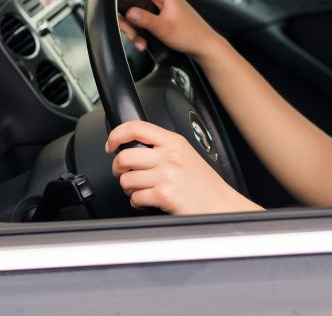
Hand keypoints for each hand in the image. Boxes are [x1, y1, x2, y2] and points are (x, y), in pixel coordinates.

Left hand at [106, 120, 260, 214]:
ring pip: (126, 179)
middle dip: (118, 169)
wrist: (221, 205)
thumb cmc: (204, 184)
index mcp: (174, 141)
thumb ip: (163, 148)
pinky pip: (135, 198)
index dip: (116, 134)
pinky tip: (148, 201)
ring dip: (129, 188)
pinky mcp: (164, 194)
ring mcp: (167, 174)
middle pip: (124, 156)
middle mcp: (170, 155)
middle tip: (124, 175)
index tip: (110, 144)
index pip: (136, 127)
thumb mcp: (186, 155)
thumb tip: (133, 148)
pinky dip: (137, 202)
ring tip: (141, 190)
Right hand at [117, 0, 226, 61]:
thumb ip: (145, 19)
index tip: (119, 12)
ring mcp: (159, 3)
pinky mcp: (159, 13)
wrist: (204, 45)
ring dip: (134, 29)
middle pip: (130, 0)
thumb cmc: (191, 35)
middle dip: (128, 20)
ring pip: (134, 12)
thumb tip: (128, 12)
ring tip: (140, 41)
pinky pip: (141, 18)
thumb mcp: (164, 28)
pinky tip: (144, 41)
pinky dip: (140, 31)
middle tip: (133, 35)